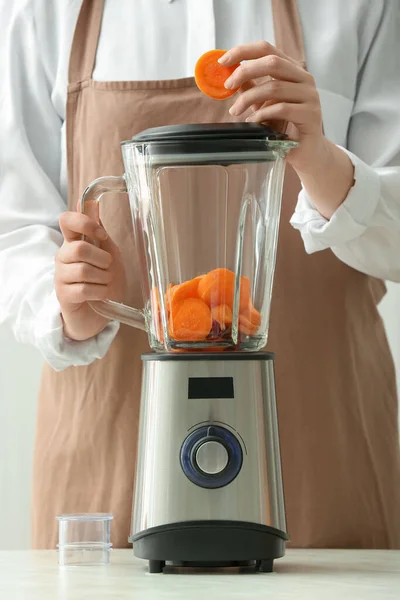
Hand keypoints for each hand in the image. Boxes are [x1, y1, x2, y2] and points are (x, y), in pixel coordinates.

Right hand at [55, 211, 125, 340]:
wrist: (100, 312)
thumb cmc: (104, 281)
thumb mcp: (110, 254)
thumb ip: (101, 233)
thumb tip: (92, 202)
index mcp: (73, 242)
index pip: (66, 220)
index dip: (84, 223)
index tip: (101, 234)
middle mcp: (63, 256)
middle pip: (79, 248)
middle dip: (102, 259)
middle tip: (108, 268)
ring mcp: (60, 276)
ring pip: (83, 270)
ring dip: (103, 278)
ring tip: (105, 283)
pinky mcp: (63, 295)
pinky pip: (84, 289)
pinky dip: (100, 292)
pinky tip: (101, 294)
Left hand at [220, 41, 353, 217]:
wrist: (306, 152)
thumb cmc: (285, 126)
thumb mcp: (264, 104)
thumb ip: (252, 87)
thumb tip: (228, 75)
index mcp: (292, 71)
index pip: (267, 49)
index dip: (243, 51)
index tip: (223, 61)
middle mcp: (304, 79)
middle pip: (272, 62)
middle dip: (245, 71)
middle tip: (228, 86)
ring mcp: (310, 96)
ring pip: (274, 87)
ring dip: (249, 98)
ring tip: (235, 111)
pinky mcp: (310, 115)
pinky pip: (281, 109)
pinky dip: (262, 114)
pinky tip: (253, 122)